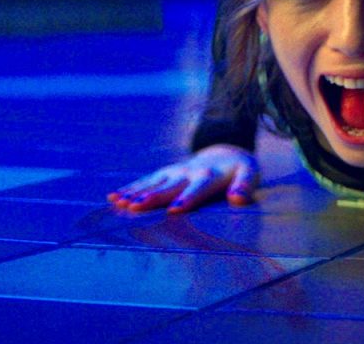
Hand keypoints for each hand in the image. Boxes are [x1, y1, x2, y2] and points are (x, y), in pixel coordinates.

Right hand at [107, 144, 258, 213]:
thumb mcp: (249, 174)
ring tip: (120, 203)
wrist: (226, 153)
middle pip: (169, 187)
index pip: (197, 189)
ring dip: (136, 193)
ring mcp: (174, 172)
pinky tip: (113, 198)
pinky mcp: (164, 173)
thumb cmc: (240, 170)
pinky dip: (130, 188)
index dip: (187, 199)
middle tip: (136, 206)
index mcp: (210, 176)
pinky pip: (145, 181)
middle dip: (153, 197)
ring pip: (153, 183)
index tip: (175, 210)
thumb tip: (238, 199)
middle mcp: (188, 173)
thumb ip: (245, 186)